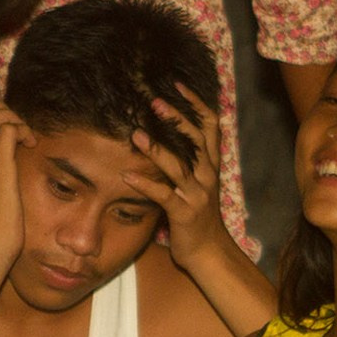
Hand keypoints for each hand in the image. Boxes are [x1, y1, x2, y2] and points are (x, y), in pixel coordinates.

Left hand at [123, 85, 229, 265]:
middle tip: (154, 102)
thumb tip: (166, 137)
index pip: (210, 125)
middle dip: (176, 118)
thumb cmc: (197, 216)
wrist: (209, 251)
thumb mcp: (198, 184)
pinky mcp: (184, 213)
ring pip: (179, 166)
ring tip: (136, 135)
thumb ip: (187, 161)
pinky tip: (126, 176)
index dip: (196, 103)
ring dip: (156, 149)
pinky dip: (144, 185)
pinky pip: (164, 195)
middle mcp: (207, 175)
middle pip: (195, 139)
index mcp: (211, 165)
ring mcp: (197, 194)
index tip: (177, 85)